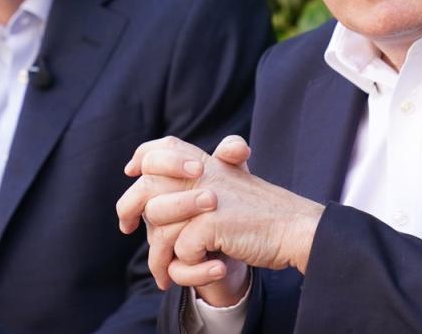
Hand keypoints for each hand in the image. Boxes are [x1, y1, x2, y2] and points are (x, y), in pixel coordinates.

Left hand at [117, 135, 324, 304]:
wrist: (296, 228)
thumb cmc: (266, 216)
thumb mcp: (234, 187)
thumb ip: (205, 185)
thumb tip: (171, 187)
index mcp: (209, 164)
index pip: (164, 147)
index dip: (143, 157)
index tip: (131, 172)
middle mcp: (203, 176)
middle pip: (147, 187)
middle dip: (129, 208)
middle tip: (125, 228)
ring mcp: (205, 198)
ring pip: (158, 226)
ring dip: (159, 256)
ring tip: (165, 274)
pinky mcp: (210, 222)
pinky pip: (181, 250)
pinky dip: (188, 269)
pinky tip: (207, 272)